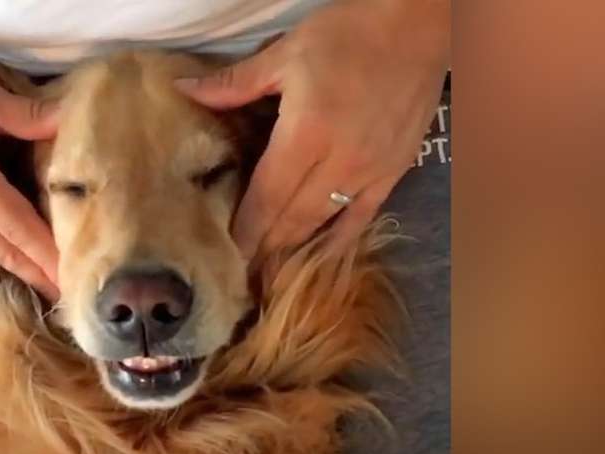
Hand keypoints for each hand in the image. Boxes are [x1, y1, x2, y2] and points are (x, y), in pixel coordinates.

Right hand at [0, 43, 60, 297]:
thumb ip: (27, 115)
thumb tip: (69, 121)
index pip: (19, 228)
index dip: (48, 256)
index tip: (73, 280)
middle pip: (1, 250)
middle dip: (36, 274)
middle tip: (69, 296)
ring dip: (14, 264)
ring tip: (44, 277)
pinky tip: (7, 247)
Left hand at [176, 0, 448, 257]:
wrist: (420, 24)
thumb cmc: (349, 33)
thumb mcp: (285, 54)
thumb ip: (234, 84)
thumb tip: (183, 89)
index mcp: (305, 135)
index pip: (265, 199)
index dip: (244, 231)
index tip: (223, 256)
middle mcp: (339, 163)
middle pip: (291, 221)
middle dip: (263, 251)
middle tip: (239, 278)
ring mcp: (370, 172)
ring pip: (322, 224)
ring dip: (294, 252)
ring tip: (269, 278)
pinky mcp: (394, 172)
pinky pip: (361, 218)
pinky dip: (337, 242)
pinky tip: (318, 261)